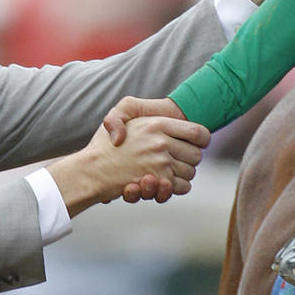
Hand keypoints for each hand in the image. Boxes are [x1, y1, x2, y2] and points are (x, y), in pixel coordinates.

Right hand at [46, 116, 209, 217]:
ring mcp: (160, 164)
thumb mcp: (119, 113)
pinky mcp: (157, 183)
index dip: (202, 139)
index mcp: (157, 124)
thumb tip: (152, 122)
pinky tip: (164, 183)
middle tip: (177, 159)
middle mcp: (161, 143)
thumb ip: (131, 107)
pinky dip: (176, 188)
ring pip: (190, 173)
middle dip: (190, 159)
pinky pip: (181, 187)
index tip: (197, 143)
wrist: (91, 170)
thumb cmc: (104, 144)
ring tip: (167, 171)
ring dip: (182, 175)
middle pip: (197, 155)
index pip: (198, 132)